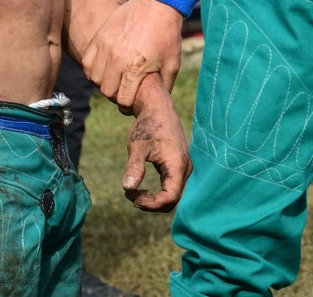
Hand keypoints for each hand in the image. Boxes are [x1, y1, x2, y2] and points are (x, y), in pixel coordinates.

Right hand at [84, 0, 185, 108]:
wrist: (158, 4)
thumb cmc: (167, 34)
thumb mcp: (173, 63)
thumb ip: (165, 85)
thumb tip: (159, 100)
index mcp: (135, 69)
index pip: (122, 99)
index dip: (128, 104)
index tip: (132, 101)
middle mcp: (116, 60)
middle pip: (107, 91)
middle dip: (116, 94)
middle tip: (124, 88)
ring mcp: (105, 48)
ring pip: (94, 78)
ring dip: (103, 81)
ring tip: (114, 77)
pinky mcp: (99, 37)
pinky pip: (87, 61)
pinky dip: (92, 68)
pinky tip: (103, 67)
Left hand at [122, 74, 190, 211]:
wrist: (158, 108)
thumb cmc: (147, 125)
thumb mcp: (137, 146)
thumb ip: (134, 167)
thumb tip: (127, 188)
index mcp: (177, 164)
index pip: (170, 198)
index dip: (151, 204)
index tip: (131, 195)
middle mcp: (185, 168)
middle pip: (172, 200)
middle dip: (150, 203)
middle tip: (129, 194)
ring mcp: (184, 167)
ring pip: (172, 195)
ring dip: (153, 199)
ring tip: (132, 191)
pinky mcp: (179, 166)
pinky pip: (171, 187)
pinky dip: (156, 192)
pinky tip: (141, 187)